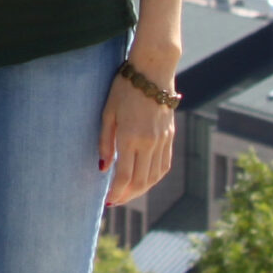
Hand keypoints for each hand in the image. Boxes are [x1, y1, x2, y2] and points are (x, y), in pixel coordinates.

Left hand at [99, 57, 177, 206]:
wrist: (153, 72)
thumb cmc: (124, 88)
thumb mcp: (107, 112)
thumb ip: (105, 142)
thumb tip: (103, 168)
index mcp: (130, 137)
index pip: (124, 176)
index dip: (116, 192)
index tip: (107, 201)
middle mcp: (149, 142)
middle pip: (140, 181)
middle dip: (127, 195)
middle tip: (115, 201)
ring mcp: (162, 140)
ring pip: (154, 176)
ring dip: (141, 190)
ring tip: (128, 194)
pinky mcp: (170, 136)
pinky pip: (164, 165)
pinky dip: (154, 178)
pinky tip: (145, 180)